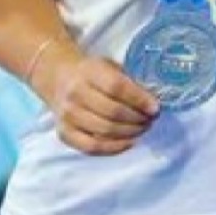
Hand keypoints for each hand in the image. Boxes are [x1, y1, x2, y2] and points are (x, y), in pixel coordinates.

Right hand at [32, 43, 159, 155]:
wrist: (59, 78)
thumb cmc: (93, 72)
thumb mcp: (110, 66)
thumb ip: (129, 82)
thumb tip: (152, 103)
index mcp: (89, 72)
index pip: (117, 88)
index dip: (139, 100)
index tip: (156, 108)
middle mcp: (75, 94)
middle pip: (112, 112)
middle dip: (137, 119)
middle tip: (151, 120)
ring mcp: (67, 116)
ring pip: (104, 131)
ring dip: (129, 133)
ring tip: (143, 128)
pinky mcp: (64, 133)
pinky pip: (91, 147)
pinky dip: (113, 148)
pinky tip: (128, 142)